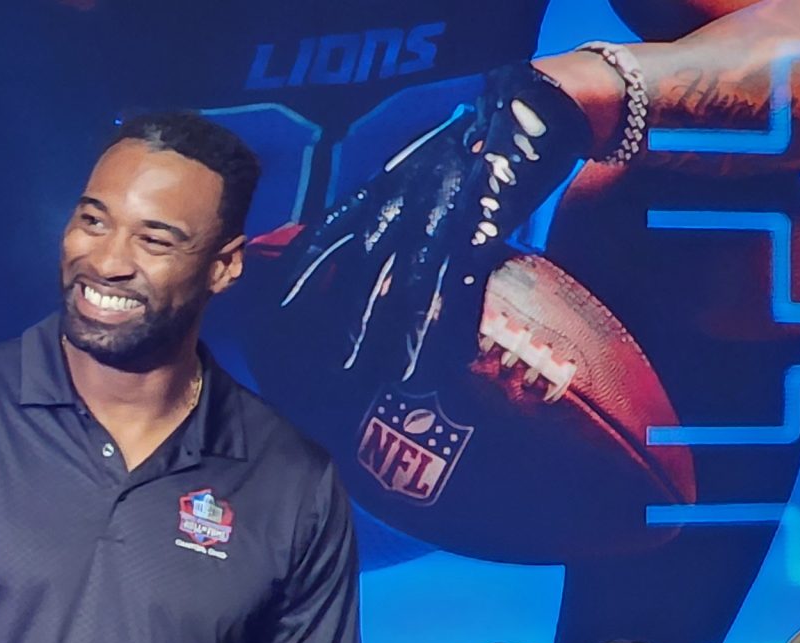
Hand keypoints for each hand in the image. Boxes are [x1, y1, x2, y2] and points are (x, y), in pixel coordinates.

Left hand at [278, 63, 594, 380]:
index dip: (300, 272)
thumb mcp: (407, 166)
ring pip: (410, 285)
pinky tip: (447, 354)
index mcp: (380, 188)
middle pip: (363, 271)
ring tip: (392, 377)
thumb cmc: (464, 141)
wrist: (523, 109)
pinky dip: (454, 321)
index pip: (326, 232)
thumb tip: (353, 240)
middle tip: (334, 365)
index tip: (276, 308)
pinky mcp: (483, 228)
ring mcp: (442, 217)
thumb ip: (380, 201)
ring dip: (400, 334)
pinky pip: (462, 282)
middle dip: (348, 319)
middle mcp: (401, 203)